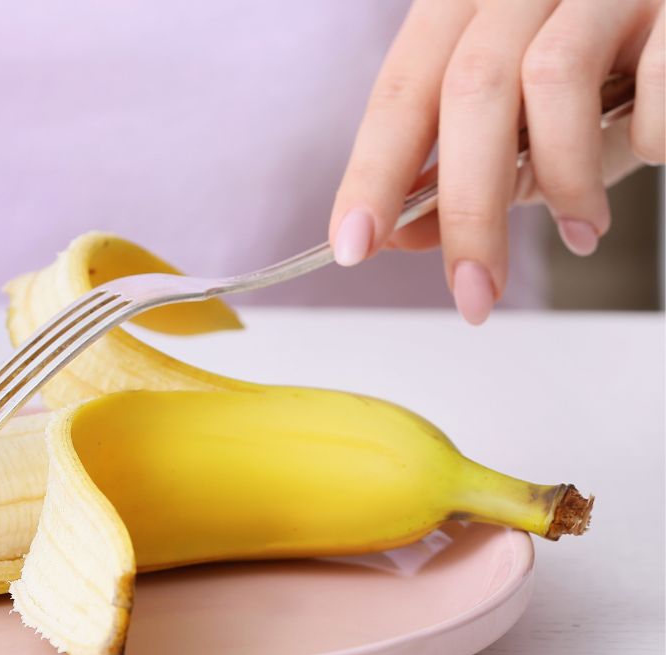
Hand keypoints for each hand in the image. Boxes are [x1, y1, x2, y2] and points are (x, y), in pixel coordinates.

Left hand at [329, 0, 663, 323]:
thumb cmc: (607, 77)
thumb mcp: (521, 128)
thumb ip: (460, 176)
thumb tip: (399, 235)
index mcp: (464, 6)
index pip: (401, 92)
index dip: (373, 173)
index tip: (354, 245)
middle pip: (469, 91)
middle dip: (467, 208)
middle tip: (475, 290)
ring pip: (551, 77)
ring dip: (563, 178)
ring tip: (582, 230)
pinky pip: (654, 76)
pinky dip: (648, 136)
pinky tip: (649, 150)